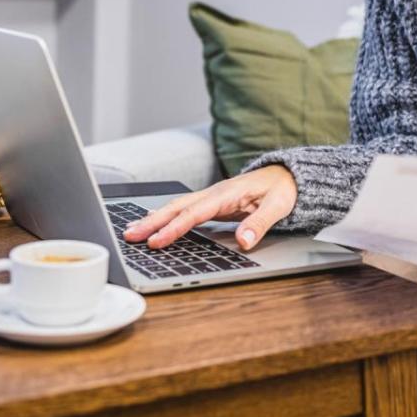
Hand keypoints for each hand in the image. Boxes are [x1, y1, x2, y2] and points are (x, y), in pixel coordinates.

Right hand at [121, 165, 297, 251]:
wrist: (287, 176)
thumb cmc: (282, 190)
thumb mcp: (279, 206)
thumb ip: (260, 223)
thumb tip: (245, 241)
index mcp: (226, 194)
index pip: (194, 214)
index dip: (174, 228)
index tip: (156, 241)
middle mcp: (214, 193)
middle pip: (177, 207)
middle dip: (152, 222)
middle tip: (130, 236)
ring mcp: (211, 197)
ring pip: (176, 207)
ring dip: (154, 219)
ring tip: (132, 232)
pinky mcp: (212, 203)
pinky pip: (184, 210)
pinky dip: (165, 217)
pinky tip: (153, 225)